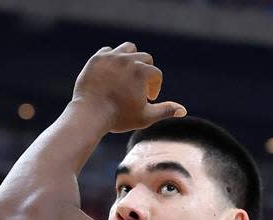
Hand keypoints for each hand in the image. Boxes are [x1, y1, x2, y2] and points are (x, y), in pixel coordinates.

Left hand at [71, 42, 186, 133]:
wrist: (90, 114)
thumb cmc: (119, 117)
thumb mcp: (145, 116)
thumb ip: (165, 111)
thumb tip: (183, 110)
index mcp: (143, 71)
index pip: (156, 74)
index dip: (155, 87)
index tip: (148, 98)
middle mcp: (128, 60)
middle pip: (144, 58)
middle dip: (145, 72)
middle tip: (138, 86)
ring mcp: (111, 57)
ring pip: (128, 48)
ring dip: (131, 58)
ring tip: (127, 72)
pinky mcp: (96, 59)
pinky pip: (108, 51)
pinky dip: (112, 59)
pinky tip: (111, 72)